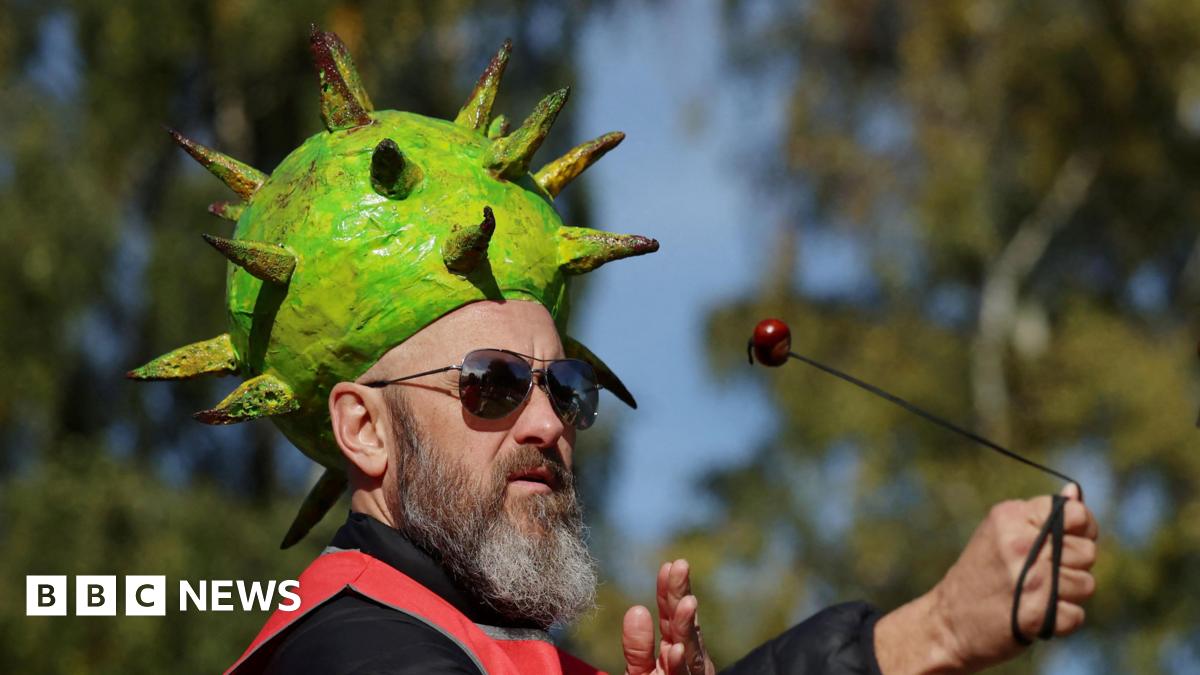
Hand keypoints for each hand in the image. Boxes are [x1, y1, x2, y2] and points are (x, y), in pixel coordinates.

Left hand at [622, 559, 715, 674]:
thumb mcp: (642, 672)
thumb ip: (638, 647)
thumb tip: (636, 609)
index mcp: (675, 648)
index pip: (671, 614)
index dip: (669, 590)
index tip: (669, 565)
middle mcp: (688, 659)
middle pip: (683, 624)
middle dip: (681, 595)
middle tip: (679, 566)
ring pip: (690, 650)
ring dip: (687, 626)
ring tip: (686, 603)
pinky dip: (680, 664)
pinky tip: (675, 649)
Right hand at [875, 483, 1098, 673]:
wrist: (948, 620)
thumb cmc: (981, 573)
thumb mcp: (1002, 533)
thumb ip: (1040, 516)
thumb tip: (1076, 491)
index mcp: (1011, 517)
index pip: (1076, 514)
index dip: (1082, 529)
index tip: (1067, 541)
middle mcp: (1020, 545)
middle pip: (1087, 551)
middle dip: (1072, 566)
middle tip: (1040, 573)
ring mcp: (1030, 580)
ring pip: (1086, 584)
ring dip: (1067, 595)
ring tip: (1036, 594)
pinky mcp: (1037, 614)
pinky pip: (1077, 615)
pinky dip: (1061, 620)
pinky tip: (1035, 614)